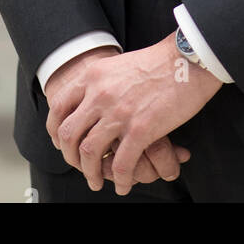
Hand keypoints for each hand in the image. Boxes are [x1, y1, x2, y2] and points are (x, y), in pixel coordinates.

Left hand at [45, 45, 191, 188]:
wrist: (187, 59)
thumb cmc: (160, 61)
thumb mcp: (118, 65)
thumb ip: (101, 82)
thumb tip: (91, 102)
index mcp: (93, 76)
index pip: (59, 107)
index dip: (56, 131)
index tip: (62, 143)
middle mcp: (100, 94)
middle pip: (70, 134)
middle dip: (71, 157)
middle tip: (80, 166)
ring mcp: (119, 112)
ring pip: (90, 153)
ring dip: (91, 173)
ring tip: (97, 180)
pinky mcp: (140, 129)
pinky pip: (121, 164)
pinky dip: (120, 179)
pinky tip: (124, 184)